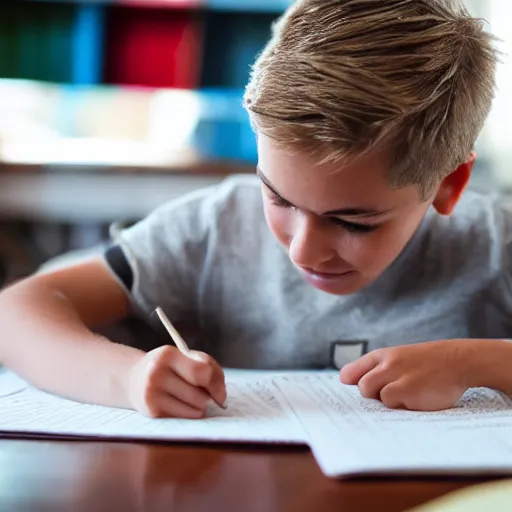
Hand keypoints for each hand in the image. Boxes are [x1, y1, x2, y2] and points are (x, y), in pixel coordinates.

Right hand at [127, 345, 226, 418]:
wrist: (133, 379)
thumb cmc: (167, 367)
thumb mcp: (183, 356)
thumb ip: (207, 366)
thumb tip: (221, 395)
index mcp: (168, 355)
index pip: (202, 372)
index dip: (217, 384)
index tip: (221, 392)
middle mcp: (156, 374)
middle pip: (200, 395)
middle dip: (208, 397)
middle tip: (205, 393)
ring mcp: (152, 394)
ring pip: (195, 409)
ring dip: (199, 406)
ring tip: (190, 397)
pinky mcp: (152, 412)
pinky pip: (185, 418)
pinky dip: (189, 413)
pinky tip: (180, 404)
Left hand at [339, 340, 471, 410]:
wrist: (458, 360)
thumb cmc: (427, 363)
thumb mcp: (399, 358)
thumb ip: (374, 367)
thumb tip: (344, 379)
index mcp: (382, 355)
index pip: (351, 371)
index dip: (349, 384)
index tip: (350, 391)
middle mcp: (386, 363)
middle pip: (362, 387)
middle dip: (373, 395)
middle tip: (394, 392)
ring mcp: (396, 375)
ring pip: (376, 395)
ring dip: (390, 400)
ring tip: (409, 393)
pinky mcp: (407, 389)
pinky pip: (391, 403)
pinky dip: (402, 405)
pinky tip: (418, 398)